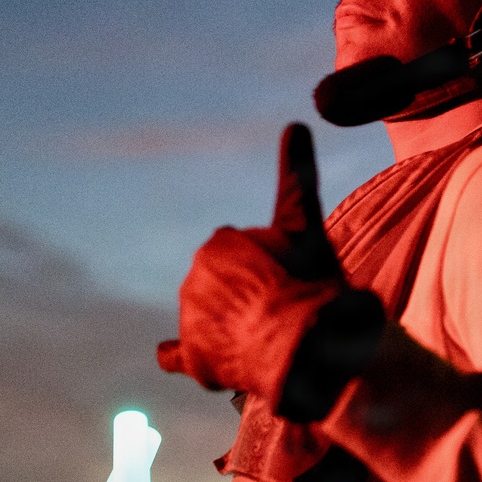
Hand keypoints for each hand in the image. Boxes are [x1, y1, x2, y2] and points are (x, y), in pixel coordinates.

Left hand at [158, 124, 383, 419]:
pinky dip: (176, 354)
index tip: (286, 276)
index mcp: (221, 243)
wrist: (303, 342)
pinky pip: (173, 355)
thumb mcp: (305, 224)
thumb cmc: (309, 281)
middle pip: (223, 285)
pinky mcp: (194, 358)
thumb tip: (295, 123)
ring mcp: (193, 318)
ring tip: (268, 338)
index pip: (238, 249)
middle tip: (282, 309)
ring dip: (230, 324)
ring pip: (207, 317)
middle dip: (246, 294)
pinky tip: (176, 355)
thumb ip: (297, 175)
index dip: (265, 264)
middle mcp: (197, 276)